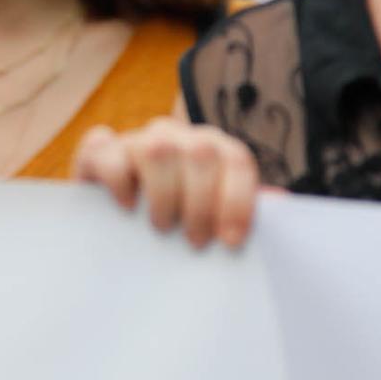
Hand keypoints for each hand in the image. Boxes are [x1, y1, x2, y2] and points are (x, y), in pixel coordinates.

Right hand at [72, 119, 260, 249]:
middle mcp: (177, 136)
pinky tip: (127, 206)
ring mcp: (137, 139)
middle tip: (197, 243)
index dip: (238, 200)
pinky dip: (118, 180)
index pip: (236, 160)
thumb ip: (242, 208)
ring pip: (158, 149)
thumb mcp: (210, 217)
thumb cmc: (175, 221)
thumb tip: (281, 202)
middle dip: (202, 204)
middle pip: (201, 152)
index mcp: (212, 149)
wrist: (114, 221)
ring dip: (165, 195)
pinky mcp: (98, 150)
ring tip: (164, 228)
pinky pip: (105, 150)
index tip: (231, 241)